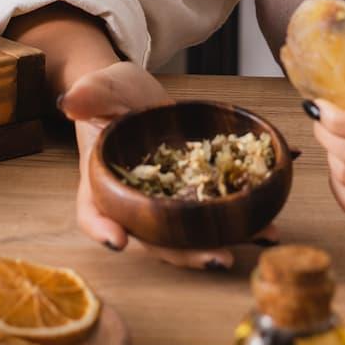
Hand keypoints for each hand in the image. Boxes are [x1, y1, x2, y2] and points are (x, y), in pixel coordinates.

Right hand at [59, 62, 259, 269]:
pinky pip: (216, 212)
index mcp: (102, 182)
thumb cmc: (112, 95)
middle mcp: (134, 202)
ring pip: (189, 234)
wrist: (138, 96)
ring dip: (225, 241)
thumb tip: (71, 101)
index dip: (102, 230)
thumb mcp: (102, 87)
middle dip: (185, 253)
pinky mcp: (195, 195)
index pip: (92, 213)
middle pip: (152, 238)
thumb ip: (90, 93)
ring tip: (261, 237)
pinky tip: (273, 218)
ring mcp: (166, 202)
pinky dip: (245, 219)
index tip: (118, 240)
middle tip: (216, 257)